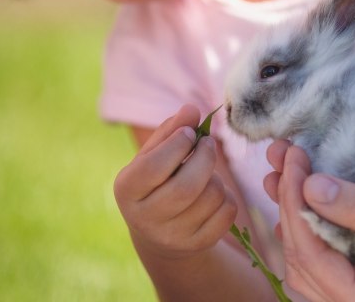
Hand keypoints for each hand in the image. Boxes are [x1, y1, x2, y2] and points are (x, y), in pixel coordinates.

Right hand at [113, 105, 236, 259]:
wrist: (161, 231)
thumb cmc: (158, 181)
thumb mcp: (155, 154)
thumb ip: (171, 130)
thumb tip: (191, 109)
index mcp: (127, 189)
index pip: (154, 166)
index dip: (178, 144)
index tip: (189, 133)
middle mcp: (144, 218)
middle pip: (187, 186)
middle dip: (205, 158)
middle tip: (208, 144)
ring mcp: (172, 235)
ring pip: (212, 196)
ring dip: (216, 177)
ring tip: (205, 174)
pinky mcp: (197, 244)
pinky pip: (227, 212)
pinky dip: (227, 197)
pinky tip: (213, 196)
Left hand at [264, 142, 354, 301]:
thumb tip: (311, 186)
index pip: (309, 252)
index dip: (294, 200)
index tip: (294, 157)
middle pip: (299, 259)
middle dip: (287, 203)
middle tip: (283, 157)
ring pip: (303, 266)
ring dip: (291, 217)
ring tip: (285, 174)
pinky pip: (320, 267)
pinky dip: (308, 234)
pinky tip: (305, 202)